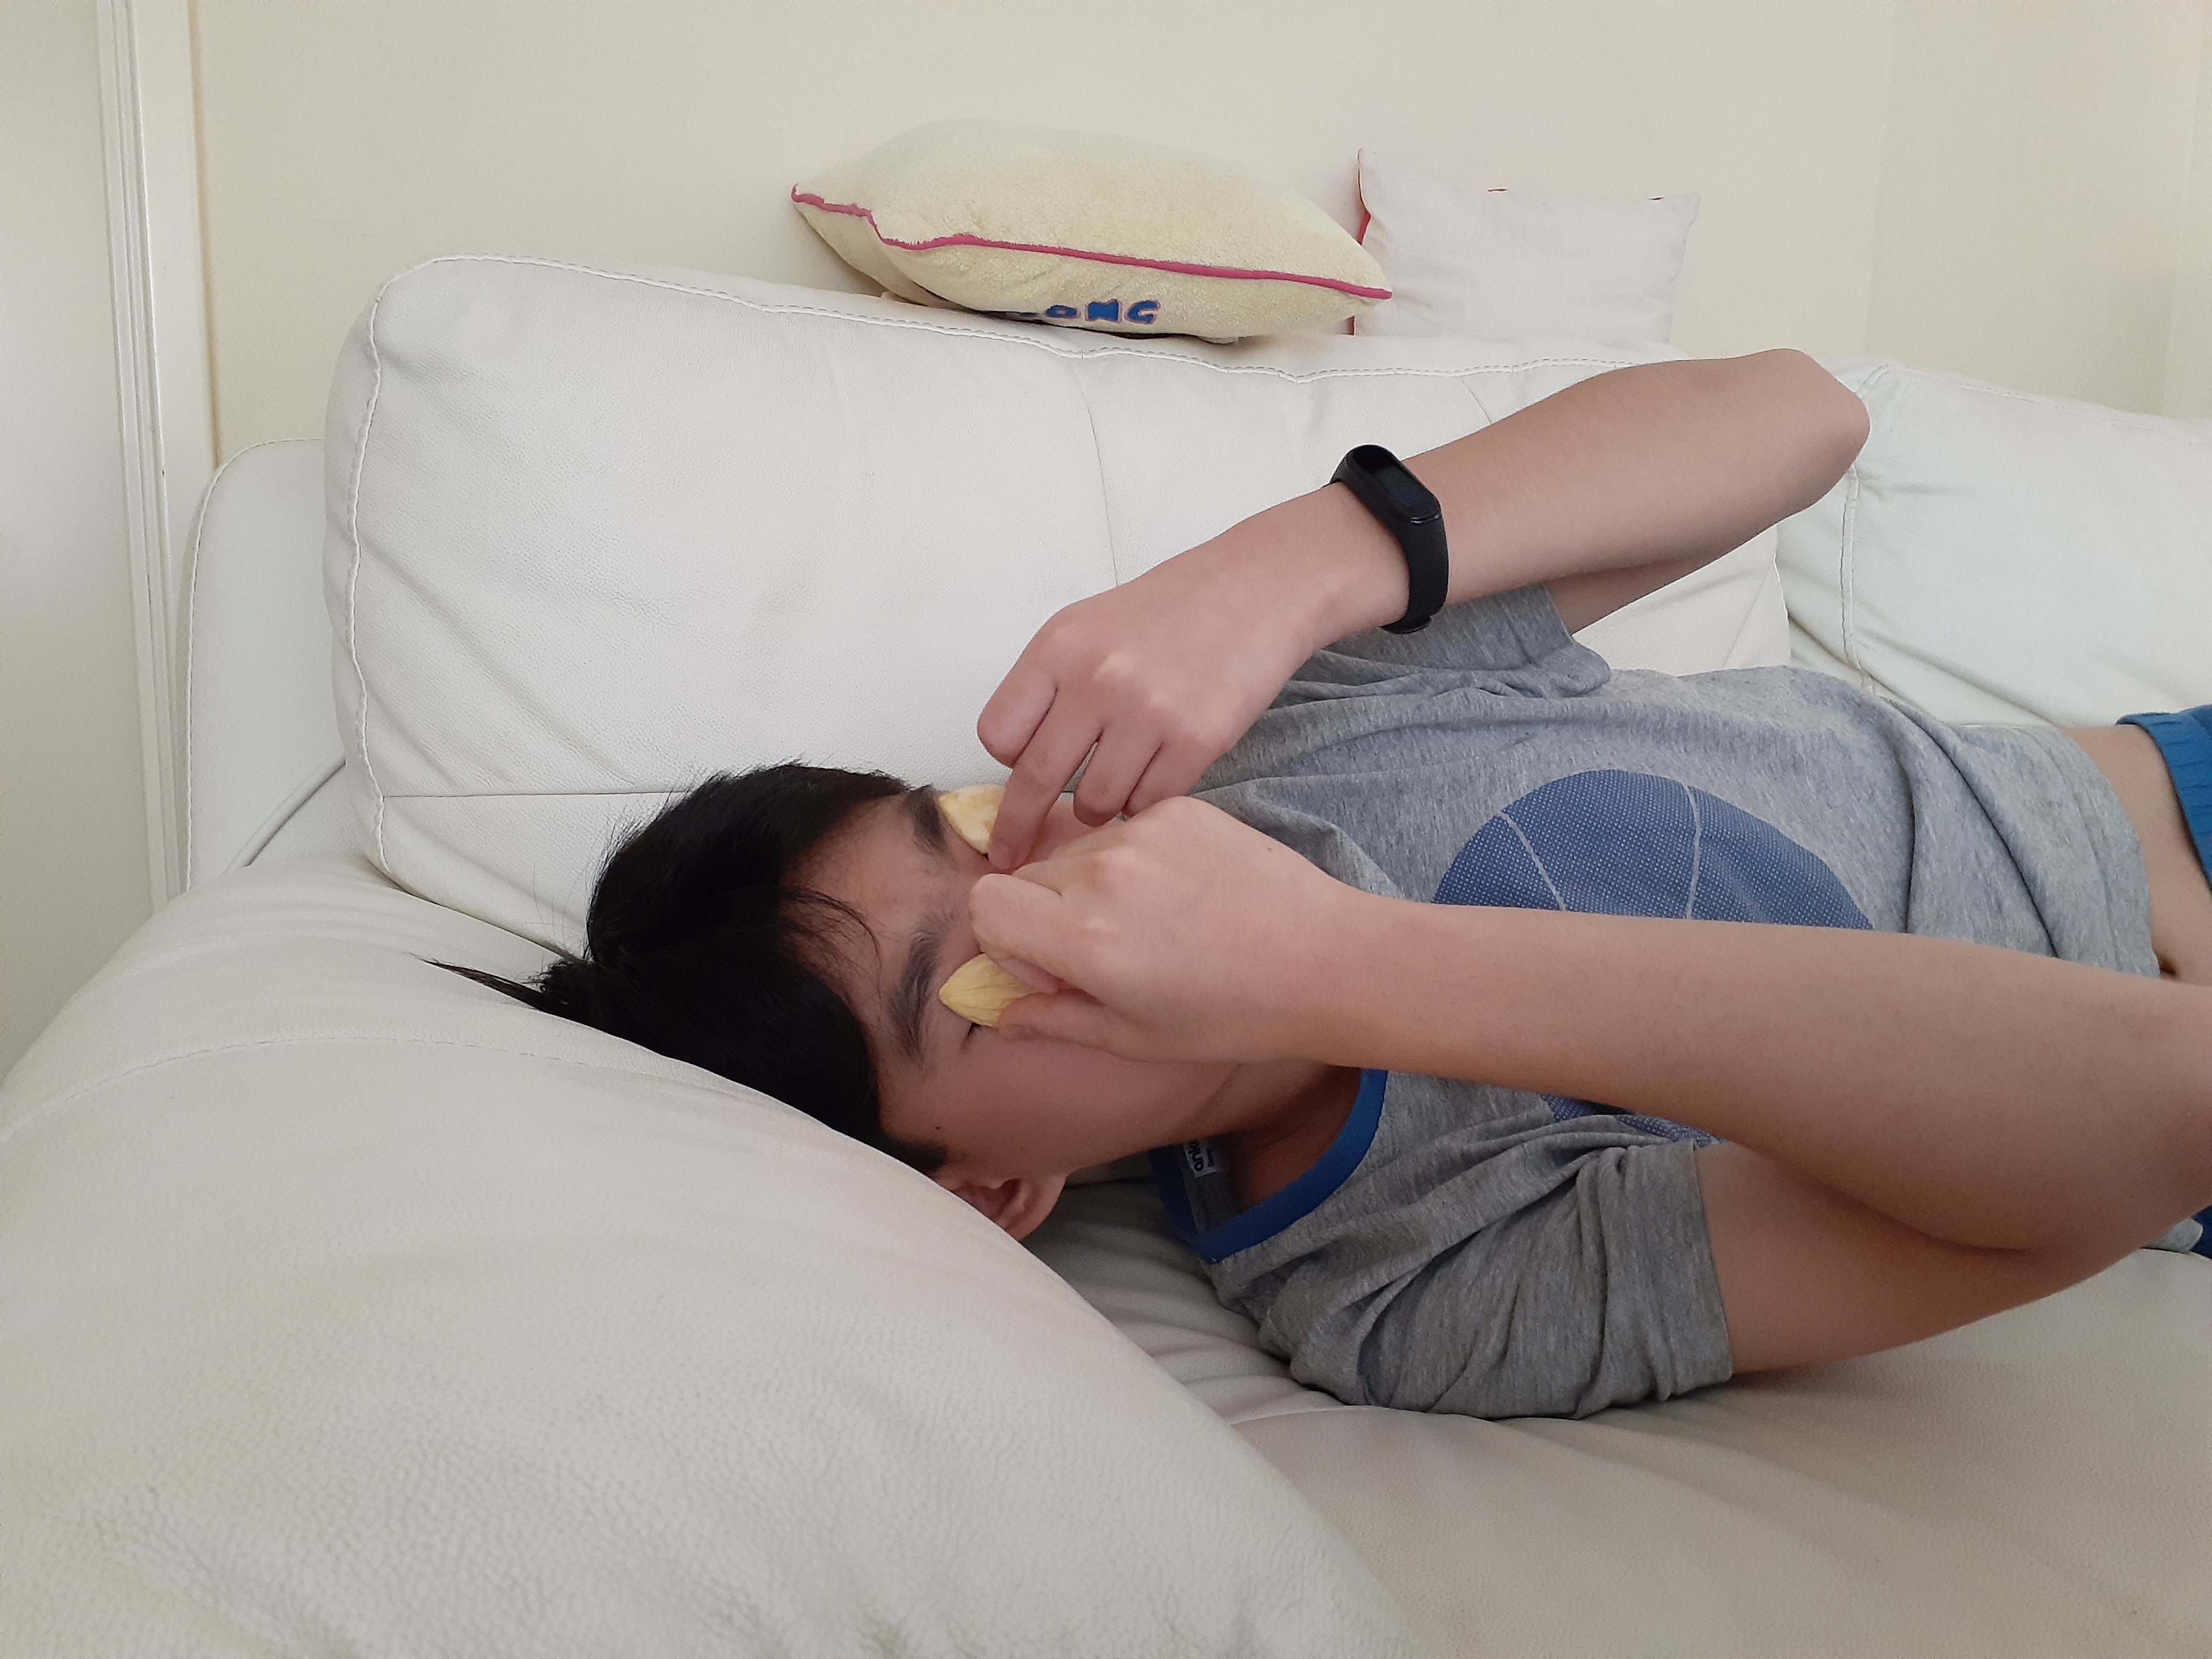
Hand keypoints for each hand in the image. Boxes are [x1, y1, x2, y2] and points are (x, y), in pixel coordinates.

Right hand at [966, 796, 1368, 1061]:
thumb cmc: (1236, 1012)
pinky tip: (1184, 895)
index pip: (986, 904)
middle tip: (1106, 952)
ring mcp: (1142, 832)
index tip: (1053, 969)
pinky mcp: (1178, 807)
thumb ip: (1055, 1019)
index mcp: (1082, 936)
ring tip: (1154, 923)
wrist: (1326, 961)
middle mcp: (1102, 873)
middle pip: (1025, 875)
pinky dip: (1136, 859)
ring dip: (1090, 886)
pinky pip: (1124, 828)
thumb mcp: (1134, 1037)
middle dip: (1045, 915)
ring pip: (1074, 850)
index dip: (1006, 942)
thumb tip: (1004, 1013)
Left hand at [976, 502, 1376, 868]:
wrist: (1257, 589)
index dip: (1009, 761)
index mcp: (1059, 646)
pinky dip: (1145, 802)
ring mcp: (1148, 711)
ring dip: (1098, 808)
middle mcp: (1097, 678)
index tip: (1021, 772)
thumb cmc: (1170, 610)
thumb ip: (1050, 686)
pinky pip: (1149, 802)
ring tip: (1118, 782)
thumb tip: (1017, 762)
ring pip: (1095, 802)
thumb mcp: (1089, 626)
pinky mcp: (1197, 739)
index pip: (999, 734)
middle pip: (1036, 779)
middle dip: (1021, 827)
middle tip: (1012, 856)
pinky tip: (1156, 775)